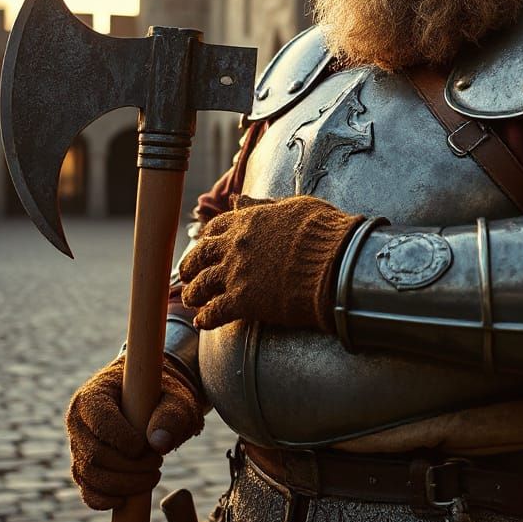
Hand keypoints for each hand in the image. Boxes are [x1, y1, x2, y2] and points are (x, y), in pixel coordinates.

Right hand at [65, 357, 205, 509]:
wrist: (155, 402)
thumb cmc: (165, 396)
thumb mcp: (176, 398)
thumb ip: (172, 415)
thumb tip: (159, 444)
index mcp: (95, 395)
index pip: (101, 421)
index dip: (123, 439)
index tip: (146, 447)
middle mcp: (79, 421)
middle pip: (94, 454)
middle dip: (129, 467)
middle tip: (158, 463)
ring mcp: (79, 446)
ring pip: (89, 475)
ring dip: (123, 484)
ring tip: (153, 475)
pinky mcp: (85, 467)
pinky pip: (87, 491)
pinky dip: (105, 500)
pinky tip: (126, 500)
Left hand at [179, 194, 364, 332]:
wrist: (334, 262)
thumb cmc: (323, 232)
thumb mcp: (295, 207)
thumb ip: (264, 205)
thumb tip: (240, 199)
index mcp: (248, 220)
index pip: (216, 228)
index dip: (208, 238)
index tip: (206, 245)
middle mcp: (236, 245)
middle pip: (200, 255)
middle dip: (190, 266)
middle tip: (188, 276)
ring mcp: (236, 273)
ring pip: (201, 285)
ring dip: (193, 294)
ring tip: (191, 301)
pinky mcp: (242, 300)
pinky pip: (214, 311)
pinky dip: (206, 318)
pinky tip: (203, 322)